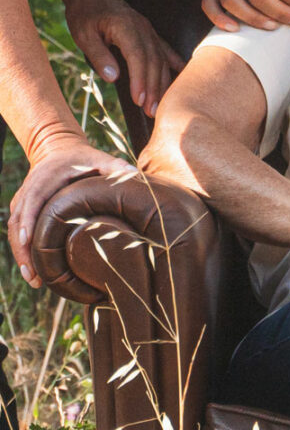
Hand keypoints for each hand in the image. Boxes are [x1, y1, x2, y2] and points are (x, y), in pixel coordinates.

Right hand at [8, 137, 135, 287]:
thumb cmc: (83, 158)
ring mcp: (22, 200)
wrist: (60, 150)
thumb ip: (115, 166)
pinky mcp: (22, 209)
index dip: (28, 220)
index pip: (33, 199)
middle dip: (23, 248)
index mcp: (46, 177)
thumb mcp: (100, 158)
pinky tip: (33, 271)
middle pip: (18, 220)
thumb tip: (135, 175)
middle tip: (34, 274)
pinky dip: (22, 250)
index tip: (28, 240)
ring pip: (14, 229)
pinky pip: (17, 231)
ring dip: (21, 254)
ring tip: (34, 279)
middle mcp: (29, 189)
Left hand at [65, 0, 183, 116]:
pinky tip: (182, 78)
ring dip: (162, 83)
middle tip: (151, 111)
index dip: (140, 79)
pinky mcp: (151, 34)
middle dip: (154, 87)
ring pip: (162, 59)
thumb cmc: (85, 12)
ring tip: (159, 105)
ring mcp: (150, 31)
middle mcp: (143, 29)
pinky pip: (167, 51)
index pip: (138, 56)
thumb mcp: (83, 33)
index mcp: (126, 27)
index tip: (139, 100)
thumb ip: (98, 55)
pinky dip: (176, 65)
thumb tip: (113, 78)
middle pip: (153, 61)